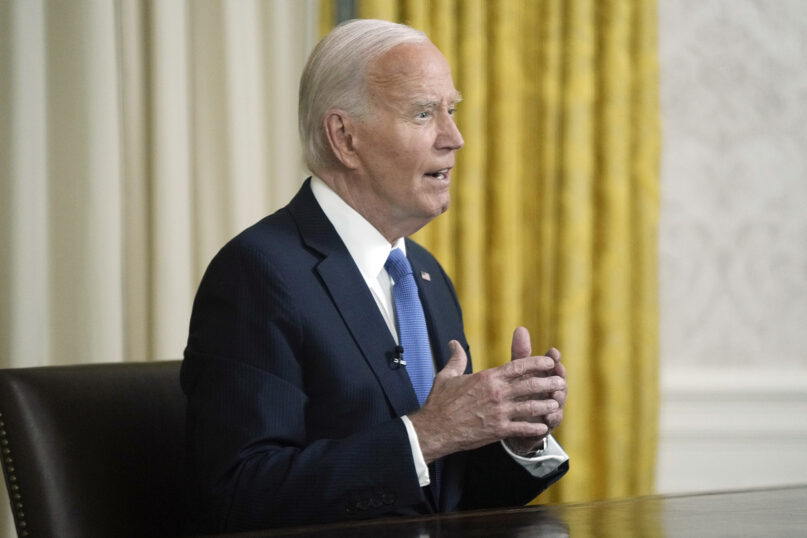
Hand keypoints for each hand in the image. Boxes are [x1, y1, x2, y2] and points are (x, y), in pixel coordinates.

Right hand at [408, 338, 564, 463]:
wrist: (434, 428)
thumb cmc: (440, 402)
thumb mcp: (447, 376)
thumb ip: (456, 359)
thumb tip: (454, 343)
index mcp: (488, 377)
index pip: (518, 366)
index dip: (537, 363)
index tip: (549, 362)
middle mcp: (497, 392)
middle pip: (530, 384)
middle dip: (548, 383)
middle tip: (561, 383)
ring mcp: (499, 412)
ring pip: (531, 406)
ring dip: (546, 405)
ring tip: (557, 404)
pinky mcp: (498, 429)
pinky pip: (522, 428)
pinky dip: (535, 427)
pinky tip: (544, 427)